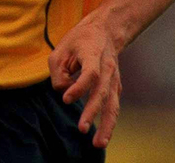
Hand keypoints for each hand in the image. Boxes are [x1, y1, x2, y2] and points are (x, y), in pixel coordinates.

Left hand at [48, 16, 121, 148]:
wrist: (106, 31)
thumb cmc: (80, 40)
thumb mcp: (61, 49)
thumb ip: (58, 73)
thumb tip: (64, 94)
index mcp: (93, 54)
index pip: (90, 74)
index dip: (79, 88)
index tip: (66, 100)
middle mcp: (107, 68)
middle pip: (102, 93)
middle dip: (92, 112)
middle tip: (82, 129)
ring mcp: (114, 79)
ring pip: (113, 104)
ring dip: (107, 125)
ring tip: (98, 144)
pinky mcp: (115, 87)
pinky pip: (113, 107)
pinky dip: (109, 123)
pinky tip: (103, 137)